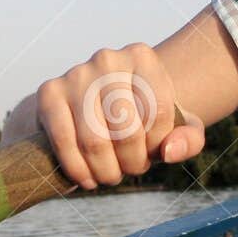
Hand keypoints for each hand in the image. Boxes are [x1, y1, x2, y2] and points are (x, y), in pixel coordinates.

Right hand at [3, 44, 205, 191]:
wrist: (97, 101)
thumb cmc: (142, 115)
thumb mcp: (176, 124)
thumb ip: (189, 138)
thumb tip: (169, 151)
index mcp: (142, 57)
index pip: (160, 111)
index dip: (158, 144)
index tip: (153, 153)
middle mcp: (108, 59)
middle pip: (127, 128)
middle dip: (132, 162)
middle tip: (131, 170)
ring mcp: (75, 74)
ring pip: (95, 140)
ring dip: (105, 170)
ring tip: (110, 176)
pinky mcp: (49, 92)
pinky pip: (64, 141)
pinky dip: (78, 169)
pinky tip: (87, 179)